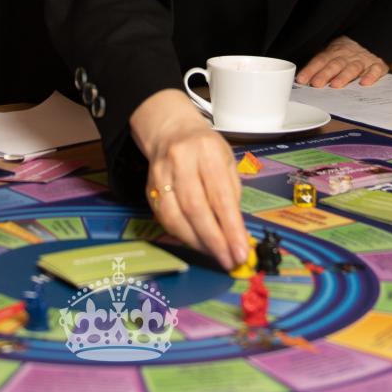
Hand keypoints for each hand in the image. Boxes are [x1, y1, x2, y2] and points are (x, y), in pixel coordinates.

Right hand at [130, 89, 249, 270]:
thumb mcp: (228, 161)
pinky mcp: (150, 188)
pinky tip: (198, 242)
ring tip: (215, 254)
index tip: (241, 251)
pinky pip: (165, 219)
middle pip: (196, 209)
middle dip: (214, 240)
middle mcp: (181, 161)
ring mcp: (161, 175)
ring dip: (197, 242)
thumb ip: (233, 195)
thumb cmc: (206, 148)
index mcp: (207, 151)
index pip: (220, 196)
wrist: (171, 131)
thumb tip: (238, 233)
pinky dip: (183, 235)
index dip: (231, 228)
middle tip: (229, 260)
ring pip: (176, 217)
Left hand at [297, 36, 387, 87]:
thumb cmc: (348, 50)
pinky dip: (371, 76)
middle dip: (324, 74)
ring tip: (335, 85)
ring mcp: (363, 60)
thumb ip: (320, 63)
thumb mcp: (332, 51)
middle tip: (316, 84)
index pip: (320, 60)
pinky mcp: (377, 65)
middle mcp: (348, 55)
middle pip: (335, 64)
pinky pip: (375, 70)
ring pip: (352, 68)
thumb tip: (302, 78)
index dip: (311, 69)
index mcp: (334, 51)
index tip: (301, 79)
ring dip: (343, 76)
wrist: (374, 36)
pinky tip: (365, 83)